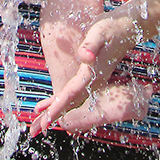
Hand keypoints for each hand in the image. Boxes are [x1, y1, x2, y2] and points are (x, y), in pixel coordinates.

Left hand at [31, 6, 142, 133]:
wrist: (126, 28)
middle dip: (51, 117)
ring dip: (55, 112)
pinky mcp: (90, 76)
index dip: (57, 108)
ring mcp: (92, 81)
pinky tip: (52, 103)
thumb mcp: (99, 32)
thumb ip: (91, 45)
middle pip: (69, 103)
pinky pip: (74, 93)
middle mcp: (92, 81)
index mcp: (91, 74)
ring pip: (71, 101)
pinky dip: (61, 100)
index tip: (45, 122)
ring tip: (38, 123)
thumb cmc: (111, 28)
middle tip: (33, 131)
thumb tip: (85, 57)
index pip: (70, 94)